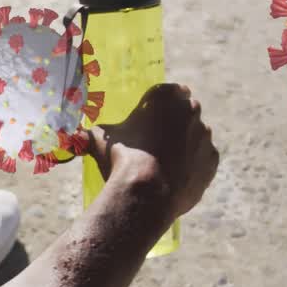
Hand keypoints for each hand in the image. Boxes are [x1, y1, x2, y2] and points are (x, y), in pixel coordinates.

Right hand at [88, 83, 218, 222]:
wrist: (146, 195)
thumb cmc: (121, 158)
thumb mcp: (98, 139)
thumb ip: (93, 133)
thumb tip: (74, 136)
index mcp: (168, 97)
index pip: (168, 91)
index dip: (157, 104)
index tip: (148, 116)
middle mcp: (192, 112)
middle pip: (185, 112)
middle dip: (173, 123)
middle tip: (153, 141)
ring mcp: (205, 138)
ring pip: (195, 137)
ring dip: (184, 145)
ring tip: (161, 164)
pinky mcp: (211, 162)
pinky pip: (201, 161)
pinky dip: (191, 166)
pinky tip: (172, 178)